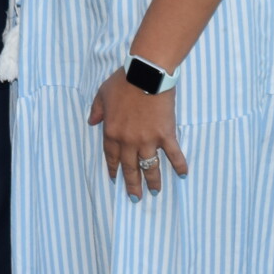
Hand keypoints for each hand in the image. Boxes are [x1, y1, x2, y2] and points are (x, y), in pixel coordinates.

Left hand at [88, 71, 187, 200]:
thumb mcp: (102, 94)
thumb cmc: (123, 82)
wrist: (145, 75)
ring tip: (154, 192)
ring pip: (150, 167)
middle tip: (135, 198)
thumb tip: (91, 122)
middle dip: (132, 185)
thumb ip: (96, 110)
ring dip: (153, 181)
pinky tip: (182, 175)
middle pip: (130, 168)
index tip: (116, 180)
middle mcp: (128, 141)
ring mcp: (148, 140)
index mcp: (111, 132)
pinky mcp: (165, 135)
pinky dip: (179, 165)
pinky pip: (173, 154)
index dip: (114, 170)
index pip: (111, 157)